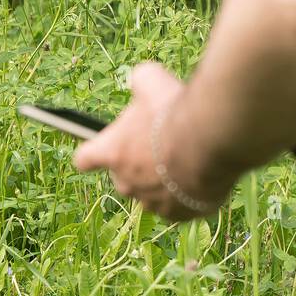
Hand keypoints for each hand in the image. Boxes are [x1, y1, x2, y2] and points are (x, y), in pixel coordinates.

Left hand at [73, 63, 230, 220]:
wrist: (211, 141)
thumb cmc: (174, 112)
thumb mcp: (150, 80)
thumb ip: (139, 83)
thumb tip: (141, 82)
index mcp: (111, 154)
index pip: (84, 159)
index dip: (95, 151)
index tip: (106, 145)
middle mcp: (127, 184)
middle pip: (123, 176)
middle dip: (138, 163)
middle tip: (161, 143)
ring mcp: (154, 203)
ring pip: (153, 193)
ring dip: (164, 179)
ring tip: (186, 157)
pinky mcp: (182, 215)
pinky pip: (181, 205)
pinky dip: (189, 192)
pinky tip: (202, 173)